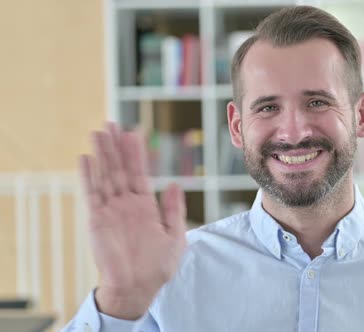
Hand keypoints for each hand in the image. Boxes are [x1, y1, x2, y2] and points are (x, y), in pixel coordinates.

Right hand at [79, 122, 186, 319]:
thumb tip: (175, 184)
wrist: (138, 287)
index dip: (136, 154)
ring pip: (105, 176)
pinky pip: (92, 194)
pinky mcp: (97, 220)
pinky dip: (89, 177)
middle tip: (111, 123)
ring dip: (102, 155)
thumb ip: (174, 209)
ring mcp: (111, 210)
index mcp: (145, 206)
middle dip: (116, 146)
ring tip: (98, 133)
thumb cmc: (158, 265)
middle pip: (120, 169)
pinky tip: (86, 159)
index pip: (140, 173)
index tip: (134, 133)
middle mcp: (127, 204)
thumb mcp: (175, 236)